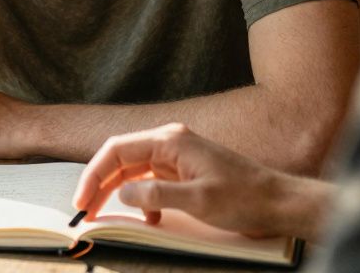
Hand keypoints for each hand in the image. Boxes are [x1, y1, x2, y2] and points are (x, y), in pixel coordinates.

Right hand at [72, 123, 323, 238]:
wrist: (277, 202)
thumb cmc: (244, 197)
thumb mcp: (198, 199)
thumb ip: (157, 194)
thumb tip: (124, 194)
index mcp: (170, 141)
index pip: (117, 150)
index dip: (94, 175)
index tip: (82, 200)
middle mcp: (170, 143)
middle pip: (120, 159)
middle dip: (100, 184)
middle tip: (85, 210)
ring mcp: (177, 157)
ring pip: (133, 170)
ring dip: (117, 192)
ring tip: (103, 214)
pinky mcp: (184, 172)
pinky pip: (151, 181)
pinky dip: (142, 199)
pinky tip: (148, 218)